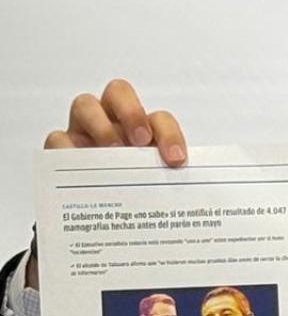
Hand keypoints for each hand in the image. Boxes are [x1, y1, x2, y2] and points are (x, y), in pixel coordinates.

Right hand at [32, 80, 187, 290]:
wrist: (98, 223)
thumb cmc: (135, 197)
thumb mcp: (157, 190)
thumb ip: (172, 186)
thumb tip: (204, 201)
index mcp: (144, 133)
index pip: (159, 119)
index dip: (169, 134)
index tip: (175, 160)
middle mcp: (113, 125)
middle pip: (118, 92)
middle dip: (131, 112)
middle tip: (141, 143)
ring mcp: (83, 133)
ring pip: (84, 105)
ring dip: (102, 127)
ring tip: (114, 156)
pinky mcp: (59, 150)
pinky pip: (56, 138)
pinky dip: (68, 149)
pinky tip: (85, 172)